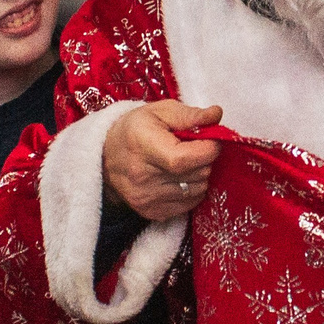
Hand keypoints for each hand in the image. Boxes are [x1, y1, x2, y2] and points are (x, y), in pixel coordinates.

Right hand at [102, 100, 223, 220]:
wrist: (107, 158)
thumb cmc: (136, 130)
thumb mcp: (160, 111)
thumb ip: (190, 114)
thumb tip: (216, 115)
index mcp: (143, 146)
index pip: (186, 158)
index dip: (208, 149)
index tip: (211, 139)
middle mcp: (143, 177)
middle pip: (197, 174)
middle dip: (205, 159)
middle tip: (194, 148)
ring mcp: (147, 198)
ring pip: (198, 190)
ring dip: (199, 175)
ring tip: (184, 162)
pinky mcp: (152, 212)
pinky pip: (190, 203)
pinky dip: (191, 190)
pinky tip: (178, 177)